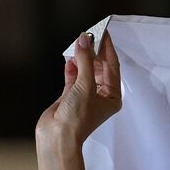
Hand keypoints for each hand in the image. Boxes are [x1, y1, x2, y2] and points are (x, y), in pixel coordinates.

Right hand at [35, 30, 122, 148]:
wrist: (57, 137)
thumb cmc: (77, 118)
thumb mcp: (85, 85)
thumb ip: (85, 61)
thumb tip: (84, 40)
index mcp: (112, 96)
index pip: (113, 66)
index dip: (108, 48)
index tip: (103, 32)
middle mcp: (101, 96)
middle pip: (100, 68)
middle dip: (94, 51)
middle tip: (89, 35)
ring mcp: (85, 96)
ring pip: (86, 71)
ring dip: (82, 58)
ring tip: (78, 43)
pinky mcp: (70, 97)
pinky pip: (73, 77)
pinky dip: (72, 67)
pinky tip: (69, 57)